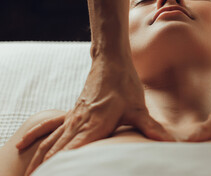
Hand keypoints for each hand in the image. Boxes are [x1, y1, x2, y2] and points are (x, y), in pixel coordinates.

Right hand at [17, 58, 175, 175]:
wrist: (110, 61)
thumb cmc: (124, 83)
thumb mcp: (138, 107)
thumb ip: (150, 128)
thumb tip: (168, 142)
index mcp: (95, 125)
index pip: (74, 153)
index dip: (65, 169)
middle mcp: (79, 123)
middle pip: (57, 152)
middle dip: (48, 170)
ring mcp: (73, 118)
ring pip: (51, 143)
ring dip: (41, 160)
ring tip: (30, 175)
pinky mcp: (73, 113)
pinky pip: (51, 132)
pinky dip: (39, 143)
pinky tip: (26, 146)